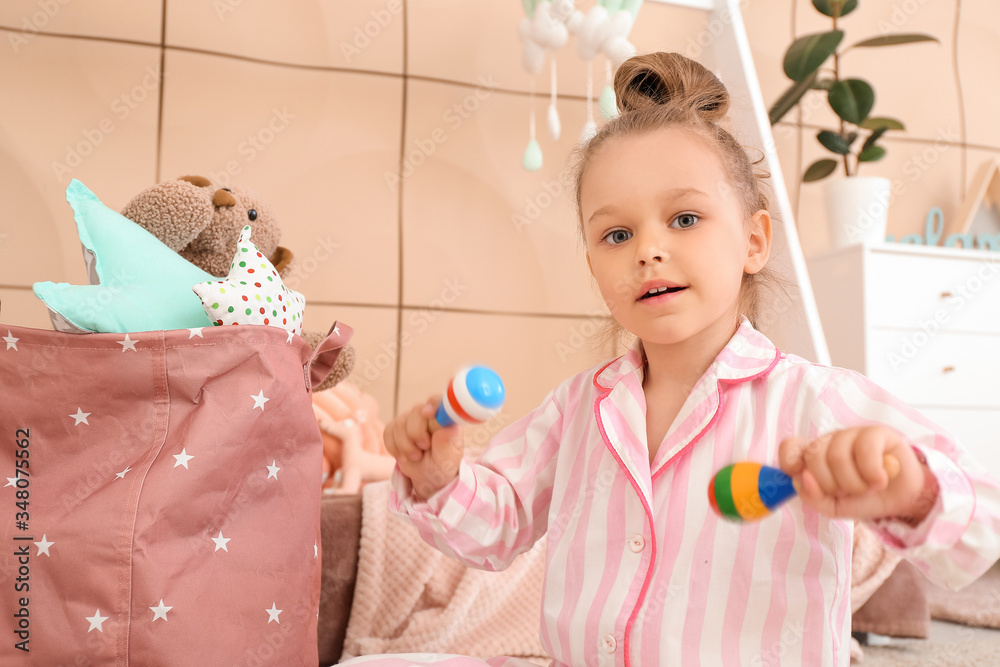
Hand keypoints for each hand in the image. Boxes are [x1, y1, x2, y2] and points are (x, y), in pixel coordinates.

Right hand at [383, 395, 463, 501]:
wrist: (427, 476)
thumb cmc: (442, 465)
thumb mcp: (448, 460)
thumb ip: (447, 444)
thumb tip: (447, 428)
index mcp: (445, 419)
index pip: (439, 402)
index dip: (432, 404)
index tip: (427, 414)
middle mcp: (428, 415)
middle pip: (416, 412)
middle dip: (416, 434)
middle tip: (424, 448)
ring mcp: (411, 420)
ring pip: (400, 424)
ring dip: (405, 446)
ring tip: (416, 457)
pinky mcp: (396, 428)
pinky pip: (388, 432)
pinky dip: (394, 448)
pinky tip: (404, 456)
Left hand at [779, 426, 938, 523]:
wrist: (902, 500)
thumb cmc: (864, 499)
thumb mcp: (833, 507)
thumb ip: (813, 497)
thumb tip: (802, 479)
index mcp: (814, 456)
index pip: (790, 447)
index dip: (791, 461)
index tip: (805, 477)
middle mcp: (830, 441)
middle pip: (814, 457)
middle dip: (832, 485)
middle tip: (849, 492)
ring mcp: (852, 434)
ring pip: (837, 456)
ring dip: (854, 483)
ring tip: (868, 488)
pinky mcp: (877, 432)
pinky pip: (865, 450)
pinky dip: (872, 474)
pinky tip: (881, 480)